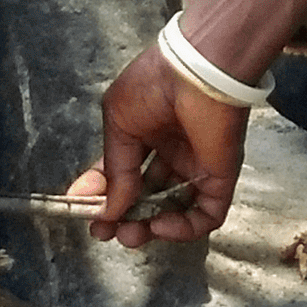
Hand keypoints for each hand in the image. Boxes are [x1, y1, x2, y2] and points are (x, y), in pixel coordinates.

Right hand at [74, 39, 249, 243]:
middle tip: (106, 233)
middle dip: (125, 218)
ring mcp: (197, 167)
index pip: (123, 174)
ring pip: (174, 210)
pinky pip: (205, 214)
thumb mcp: (118, 122)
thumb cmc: (154, 85)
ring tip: (131, 235)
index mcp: (146, 133)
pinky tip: (160, 225)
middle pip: (148, 197)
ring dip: (150, 228)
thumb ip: (115, 169)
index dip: (104, 195)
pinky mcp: (220, 179)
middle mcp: (171, 153)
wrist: (198, 71)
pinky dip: (184, 229)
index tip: (86, 213)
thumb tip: (108, 209)